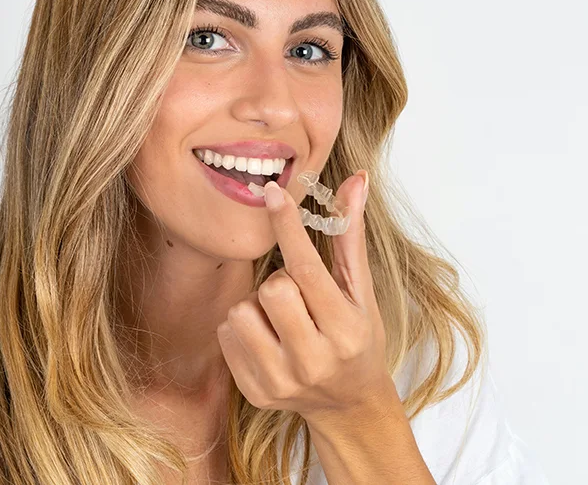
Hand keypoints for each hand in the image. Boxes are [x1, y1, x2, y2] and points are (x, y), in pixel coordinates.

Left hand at [217, 170, 395, 423]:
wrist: (348, 405)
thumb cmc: (358, 340)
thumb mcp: (361, 293)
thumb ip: (350, 237)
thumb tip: (354, 181)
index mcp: (345, 331)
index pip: (307, 269)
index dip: (287, 226)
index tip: (271, 192)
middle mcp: (313, 361)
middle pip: (270, 289)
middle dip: (279, 283)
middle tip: (298, 297)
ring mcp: (281, 381)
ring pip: (241, 311)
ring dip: (256, 307)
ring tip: (282, 321)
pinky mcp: (255, 392)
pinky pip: (226, 334)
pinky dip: (242, 329)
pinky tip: (268, 339)